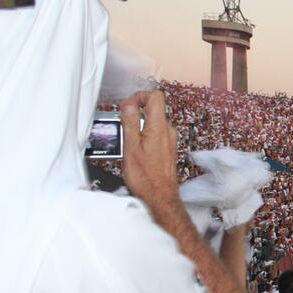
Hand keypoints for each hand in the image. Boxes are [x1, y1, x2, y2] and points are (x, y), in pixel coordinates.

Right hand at [122, 91, 179, 206]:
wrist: (159, 196)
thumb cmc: (145, 176)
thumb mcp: (131, 146)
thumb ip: (130, 122)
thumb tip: (129, 104)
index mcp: (159, 127)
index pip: (156, 97)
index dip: (139, 96)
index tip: (127, 107)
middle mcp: (168, 131)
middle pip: (154, 108)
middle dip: (136, 111)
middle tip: (123, 122)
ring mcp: (169, 140)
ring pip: (154, 121)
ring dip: (139, 124)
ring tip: (128, 138)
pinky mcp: (168, 148)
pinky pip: (156, 133)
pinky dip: (144, 133)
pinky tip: (135, 147)